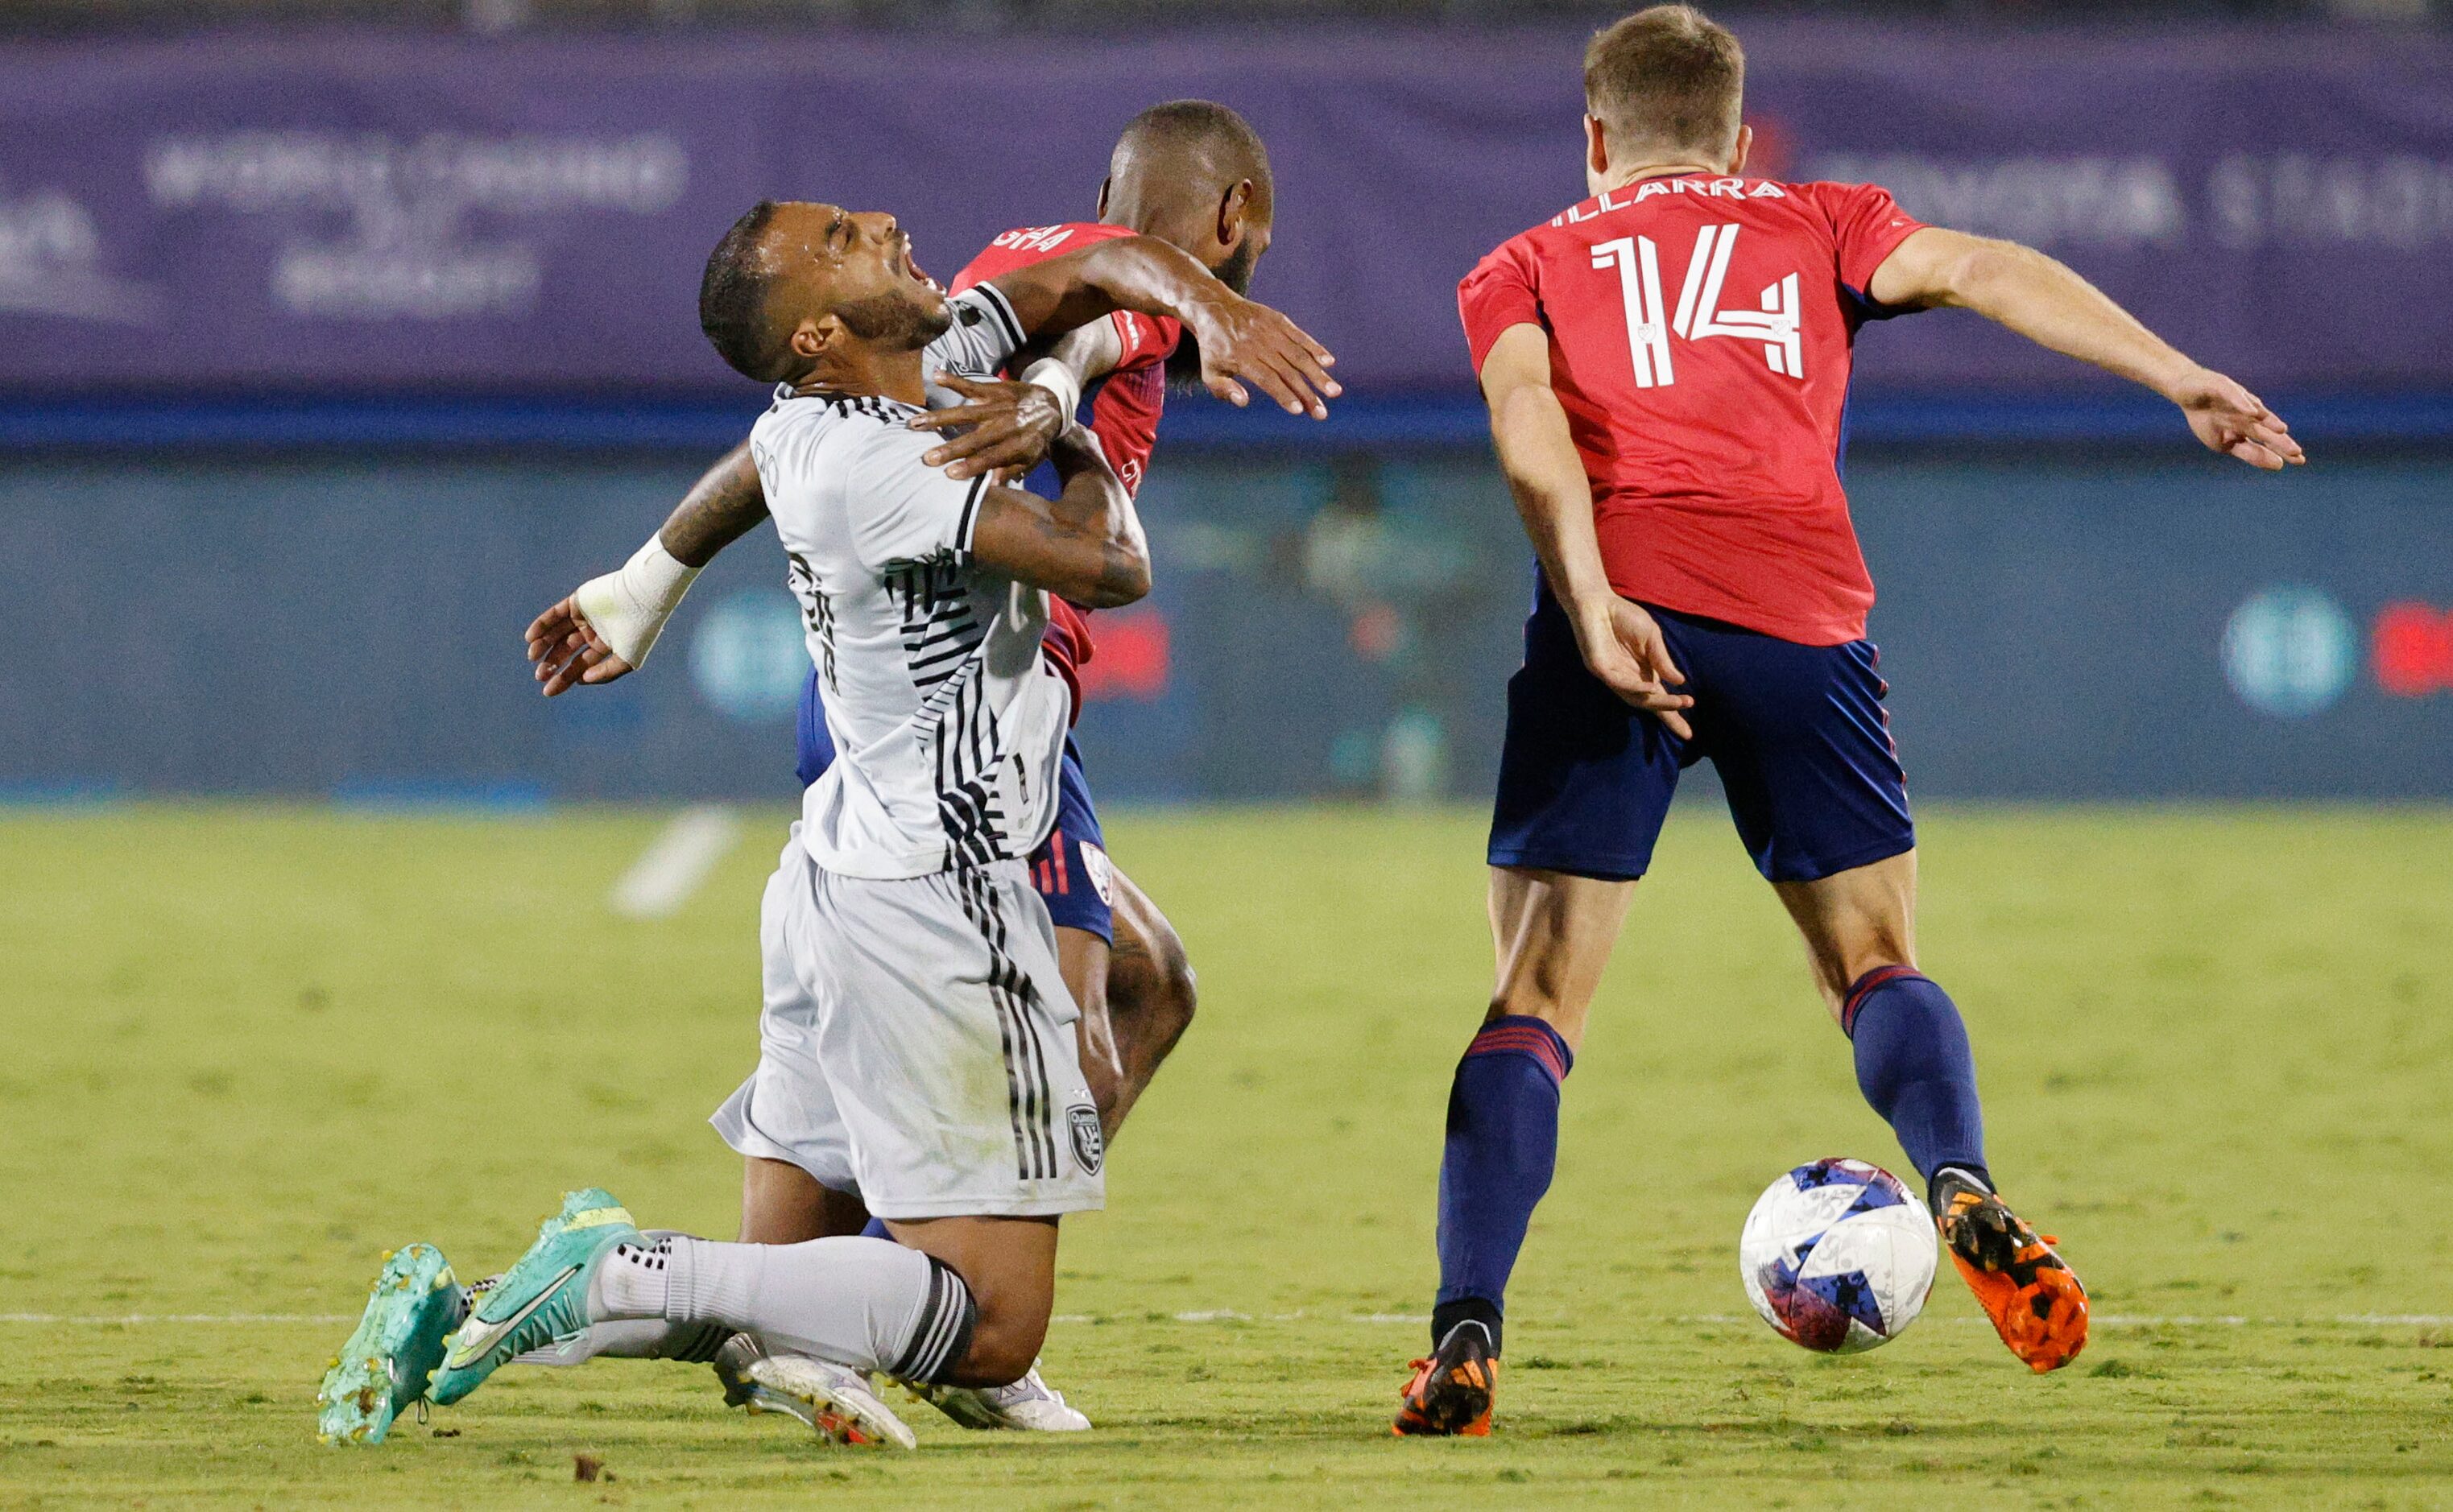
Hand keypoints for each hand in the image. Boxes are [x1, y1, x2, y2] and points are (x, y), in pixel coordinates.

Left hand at [525, 595, 634, 696]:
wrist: (644, 599)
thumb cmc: (640, 630)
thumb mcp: (626, 660)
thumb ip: (606, 673)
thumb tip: (582, 680)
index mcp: (605, 646)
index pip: (581, 665)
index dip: (565, 678)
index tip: (550, 690)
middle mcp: (593, 631)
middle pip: (566, 651)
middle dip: (552, 664)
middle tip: (539, 676)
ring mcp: (584, 615)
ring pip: (557, 633)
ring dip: (544, 645)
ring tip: (532, 658)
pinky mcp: (577, 601)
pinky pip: (555, 614)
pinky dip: (542, 625)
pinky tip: (531, 638)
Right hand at [910, 372, 1066, 480]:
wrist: (1052, 403)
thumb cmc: (1036, 438)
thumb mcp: (1031, 458)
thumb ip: (1012, 471)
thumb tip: (991, 486)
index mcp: (1017, 445)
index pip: (991, 458)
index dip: (971, 466)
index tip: (950, 474)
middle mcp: (1006, 425)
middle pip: (975, 439)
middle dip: (951, 448)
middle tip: (927, 458)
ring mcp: (999, 405)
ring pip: (966, 412)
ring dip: (940, 417)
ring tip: (916, 423)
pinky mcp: (994, 389)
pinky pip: (972, 385)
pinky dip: (954, 380)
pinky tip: (935, 376)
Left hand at [1185, 294, 1340, 418]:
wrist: (1215, 307)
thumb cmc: (1213, 347)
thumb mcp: (1209, 370)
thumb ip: (1223, 389)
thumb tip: (1244, 401)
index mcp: (1242, 358)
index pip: (1267, 379)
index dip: (1283, 394)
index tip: (1298, 410)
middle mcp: (1259, 344)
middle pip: (1288, 372)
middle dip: (1307, 394)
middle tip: (1322, 413)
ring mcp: (1272, 331)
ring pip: (1299, 356)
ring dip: (1318, 374)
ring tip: (1334, 391)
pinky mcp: (1279, 321)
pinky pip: (1300, 336)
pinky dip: (1316, 348)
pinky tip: (1330, 362)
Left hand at [1573, 596, 1692, 738]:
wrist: (1598, 601)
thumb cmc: (1624, 616)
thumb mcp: (1652, 636)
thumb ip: (1662, 659)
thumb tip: (1680, 681)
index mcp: (1642, 672)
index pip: (1659, 698)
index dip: (1673, 714)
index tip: (1689, 734)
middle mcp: (1628, 678)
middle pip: (1649, 703)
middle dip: (1668, 709)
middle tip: (1686, 708)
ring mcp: (1613, 675)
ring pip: (1636, 697)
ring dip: (1657, 701)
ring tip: (1678, 702)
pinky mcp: (1599, 667)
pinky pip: (1619, 682)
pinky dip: (1636, 687)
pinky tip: (1651, 688)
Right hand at [2171, 366, 2304, 470]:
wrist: (2183, 390)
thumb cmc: (2204, 417)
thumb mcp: (2224, 443)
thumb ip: (2249, 452)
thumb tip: (2278, 464)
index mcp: (2247, 428)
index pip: (2267, 440)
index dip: (2281, 449)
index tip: (2300, 461)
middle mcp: (2247, 413)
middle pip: (2265, 428)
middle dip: (2279, 440)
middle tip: (2296, 452)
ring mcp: (2236, 400)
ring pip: (2255, 412)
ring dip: (2268, 421)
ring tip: (2281, 430)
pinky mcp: (2222, 386)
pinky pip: (2234, 396)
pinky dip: (2243, 404)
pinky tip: (2252, 413)